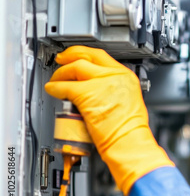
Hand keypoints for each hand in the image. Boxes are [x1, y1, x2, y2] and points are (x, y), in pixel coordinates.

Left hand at [45, 46, 174, 195]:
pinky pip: (65, 86)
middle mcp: (115, 76)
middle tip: (61, 61)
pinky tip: (53, 90)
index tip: (77, 55)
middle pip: (87, 57)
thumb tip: (100, 90)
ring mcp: (101, 83)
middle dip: (70, 57)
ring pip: (75, 67)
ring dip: (61, 73)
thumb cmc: (131, 130)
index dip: (85, 53)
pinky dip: (55, 87)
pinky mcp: (87, 94)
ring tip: (56, 80)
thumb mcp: (130, 101)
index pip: (102, 56)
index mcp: (126, 77)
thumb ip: (115, 90)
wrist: (130, 141)